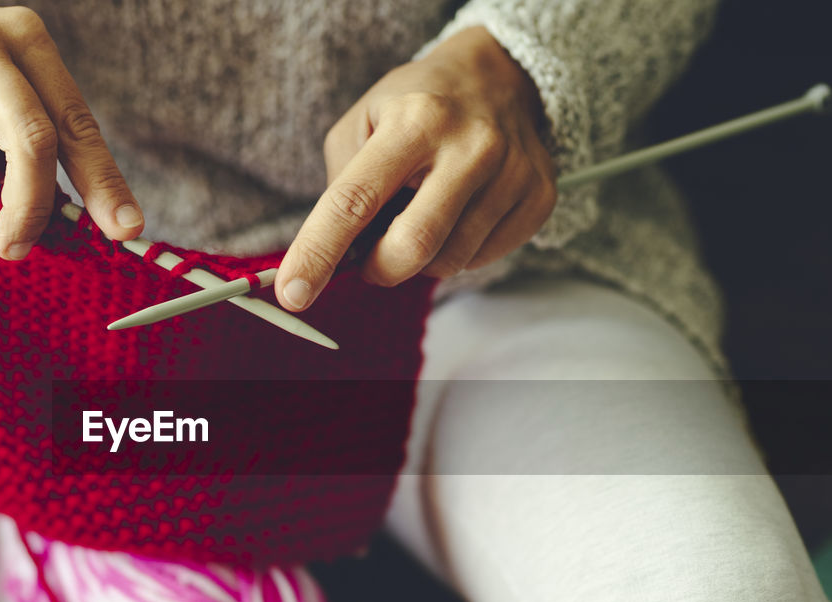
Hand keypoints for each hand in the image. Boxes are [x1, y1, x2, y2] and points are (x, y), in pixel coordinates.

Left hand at [276, 26, 555, 310]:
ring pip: (449, 262)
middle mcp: (470, 145)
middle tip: (371, 257)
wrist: (499, 75)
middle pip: (412, 246)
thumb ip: (342, 188)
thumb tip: (334, 258)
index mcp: (415, 121)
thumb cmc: (417, 106)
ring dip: (419, 260)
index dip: (319, 252)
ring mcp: (512, 173)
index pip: (354, 200)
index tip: (293, 294)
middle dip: (379, 269)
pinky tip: (458, 215)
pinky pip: (482, 260)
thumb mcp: (363, 124)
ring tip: (421, 217)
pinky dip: (456, 252)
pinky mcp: (538, 198)